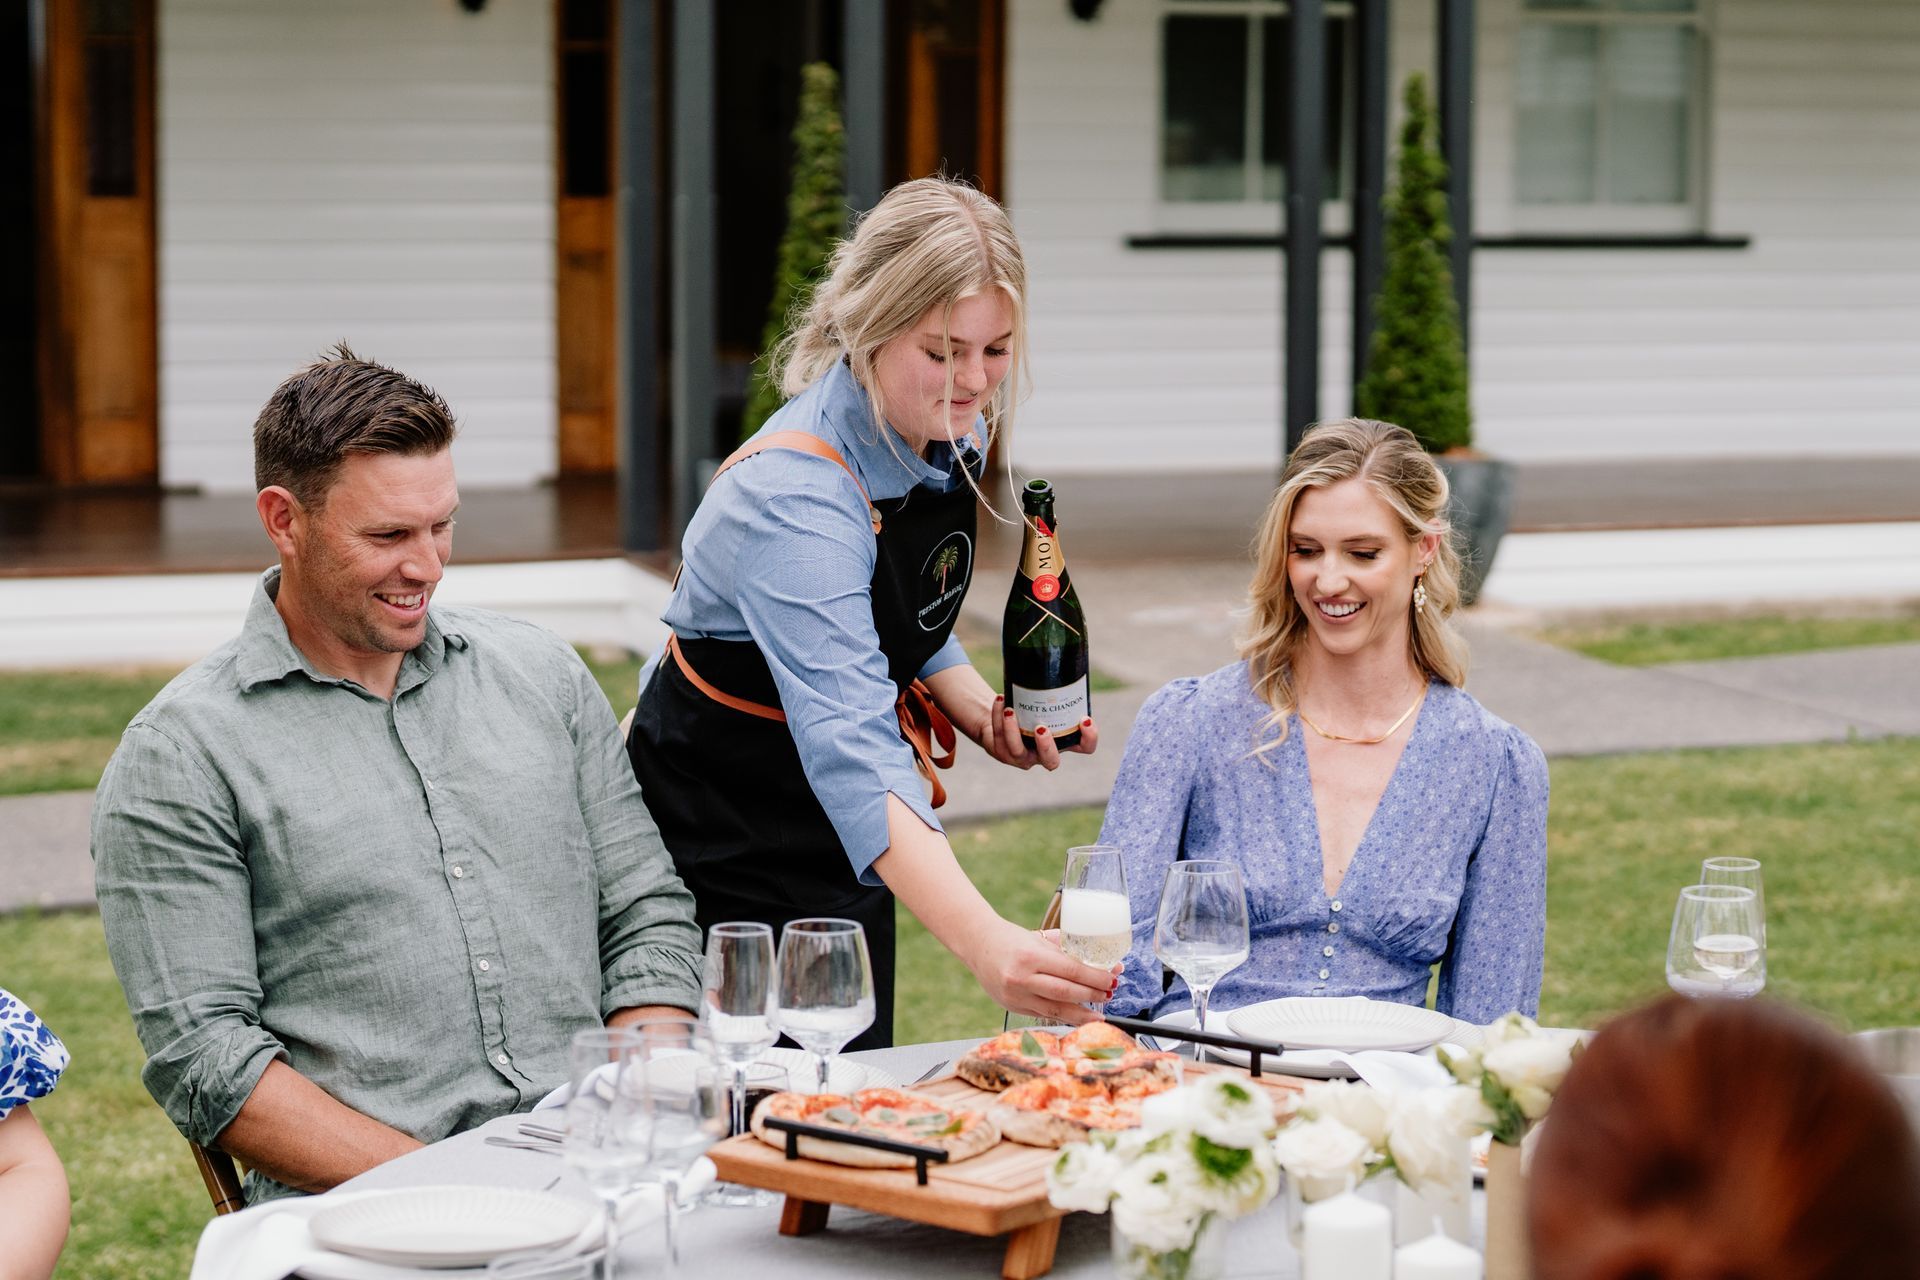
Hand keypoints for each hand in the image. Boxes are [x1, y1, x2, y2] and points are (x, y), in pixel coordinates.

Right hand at [961, 917, 1119, 1025]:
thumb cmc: (1011, 939)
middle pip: (1066, 992)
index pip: (1071, 970)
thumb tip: (1101, 962)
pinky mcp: (1012, 1007)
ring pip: (1056, 1010)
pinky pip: (1043, 1015)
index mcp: (1030, 956)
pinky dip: (1062, 1016)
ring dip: (1081, 1014)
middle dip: (1092, 995)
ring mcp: (1015, 996)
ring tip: (1098, 1014)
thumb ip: (1067, 951)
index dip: (1095, 977)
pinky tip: (1076, 1016)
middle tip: (1109, 994)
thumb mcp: (1039, 938)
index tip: (1112, 978)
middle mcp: (1021, 978)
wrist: (977, 944)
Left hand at [979, 696, 1099, 769]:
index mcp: (1063, 741)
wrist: (1002, 718)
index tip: (1084, 719)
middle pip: (1051, 762)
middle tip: (1042, 728)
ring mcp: (1022, 756)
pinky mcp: (1003, 752)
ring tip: (1011, 710)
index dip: (1089, 738)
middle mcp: (1044, 754)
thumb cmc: (1032, 706)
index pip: (1085, 747)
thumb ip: (1056, 685)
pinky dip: (998, 717)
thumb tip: (1064, 649)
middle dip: (1046, 746)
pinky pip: (999, 737)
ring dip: (1013, 730)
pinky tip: (1001, 700)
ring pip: (1017, 751)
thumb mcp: (1047, 698)